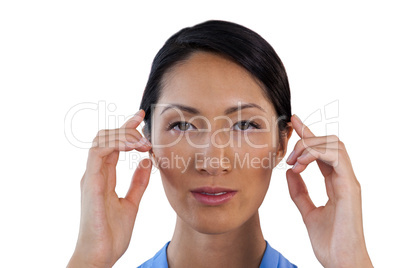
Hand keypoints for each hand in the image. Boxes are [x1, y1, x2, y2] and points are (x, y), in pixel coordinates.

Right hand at [68, 109, 152, 267]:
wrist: (100, 255)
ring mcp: (90, 176)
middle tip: (143, 123)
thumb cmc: (112, 234)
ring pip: (101, 140)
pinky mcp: (90, 183)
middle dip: (125, 126)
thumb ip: (137, 182)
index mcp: (103, 176)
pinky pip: (98, 153)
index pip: (114, 145)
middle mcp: (95, 173)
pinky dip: (116, 144)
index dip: (126, 129)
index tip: (141, 118)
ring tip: (143, 141)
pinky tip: (133, 146)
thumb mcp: (131, 203)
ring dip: (123, 135)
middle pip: (106, 138)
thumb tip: (146, 162)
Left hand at [286, 114, 372, 267]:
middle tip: (287, 153)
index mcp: (335, 182)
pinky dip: (316, 155)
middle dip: (307, 138)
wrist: (341, 262)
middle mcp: (344, 178)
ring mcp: (349, 181)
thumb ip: (299, 192)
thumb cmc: (329, 241)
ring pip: (335, 144)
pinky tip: (299, 166)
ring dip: (310, 147)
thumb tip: (289, 172)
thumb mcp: (307, 212)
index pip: (322, 151)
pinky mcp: (350, 188)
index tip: (293, 123)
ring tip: (293, 162)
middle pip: (330, 142)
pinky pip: (337, 158)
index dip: (308, 134)